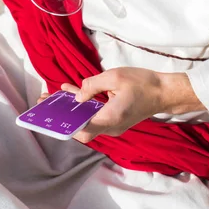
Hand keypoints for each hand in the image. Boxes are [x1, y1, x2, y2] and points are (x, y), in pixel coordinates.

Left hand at [38, 68, 203, 142]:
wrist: (165, 92)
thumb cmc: (143, 83)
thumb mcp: (115, 77)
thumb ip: (92, 85)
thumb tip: (78, 96)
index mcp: (111, 118)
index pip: (83, 131)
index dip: (66, 128)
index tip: (50, 119)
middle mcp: (111, 126)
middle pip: (81, 127)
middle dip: (62, 117)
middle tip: (43, 105)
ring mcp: (113, 124)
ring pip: (86, 120)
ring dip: (70, 110)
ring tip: (51, 98)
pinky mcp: (115, 118)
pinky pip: (95, 114)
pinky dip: (83, 106)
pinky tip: (71, 92)